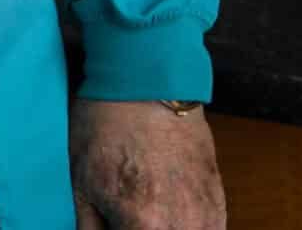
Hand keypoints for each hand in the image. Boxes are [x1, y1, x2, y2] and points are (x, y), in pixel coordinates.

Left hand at [70, 98, 226, 229]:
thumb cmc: (108, 126)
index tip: (112, 227)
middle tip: (124, 220)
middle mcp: (183, 227)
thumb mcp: (82, 183)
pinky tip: (167, 216)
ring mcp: (207, 217)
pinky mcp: (219, 204)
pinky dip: (187, 229)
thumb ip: (89, 228)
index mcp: (145, 226)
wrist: (148, 85)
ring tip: (144, 215)